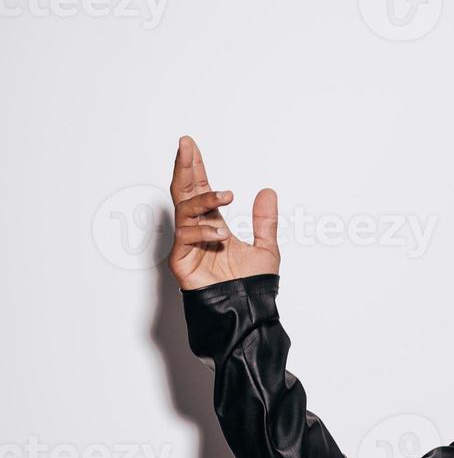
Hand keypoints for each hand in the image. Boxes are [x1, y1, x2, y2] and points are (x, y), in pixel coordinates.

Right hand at [167, 135, 279, 289]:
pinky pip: (186, 237)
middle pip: (184, 192)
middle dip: (184, 168)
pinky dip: (204, 231)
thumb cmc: (252, 285)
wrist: (247, 312)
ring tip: (227, 196)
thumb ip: (265, 221)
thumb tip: (268, 191)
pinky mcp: (181, 261)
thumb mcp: (266, 247)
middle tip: (186, 145)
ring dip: (205, 200)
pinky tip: (221, 235)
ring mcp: (187, 246)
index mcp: (213, 225)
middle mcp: (197, 231)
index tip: (190, 145)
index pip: (200, 190)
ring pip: (185, 211)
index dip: (195, 167)